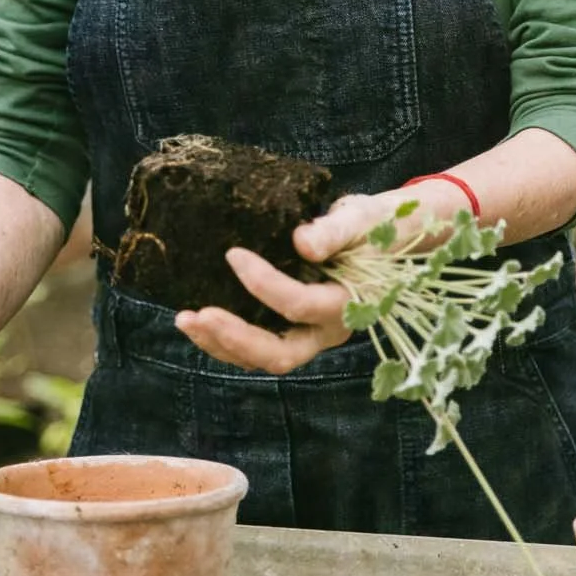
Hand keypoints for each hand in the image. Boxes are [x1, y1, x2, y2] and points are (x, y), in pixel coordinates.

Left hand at [174, 183, 459, 373]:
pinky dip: (226, 338)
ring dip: (221, 344)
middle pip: (279, 354)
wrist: (391, 237)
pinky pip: (259, 344)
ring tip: (184, 320)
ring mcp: (310, 334)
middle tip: (195, 316)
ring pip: (264, 357)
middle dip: (234, 339)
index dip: (264, 284)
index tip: (233, 254)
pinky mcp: (294, 327)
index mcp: (348, 303)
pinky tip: (198, 319)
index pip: (300, 305)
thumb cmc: (377, 224)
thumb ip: (335, 231)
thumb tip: (301, 242)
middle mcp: (328, 329)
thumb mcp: (362, 218)